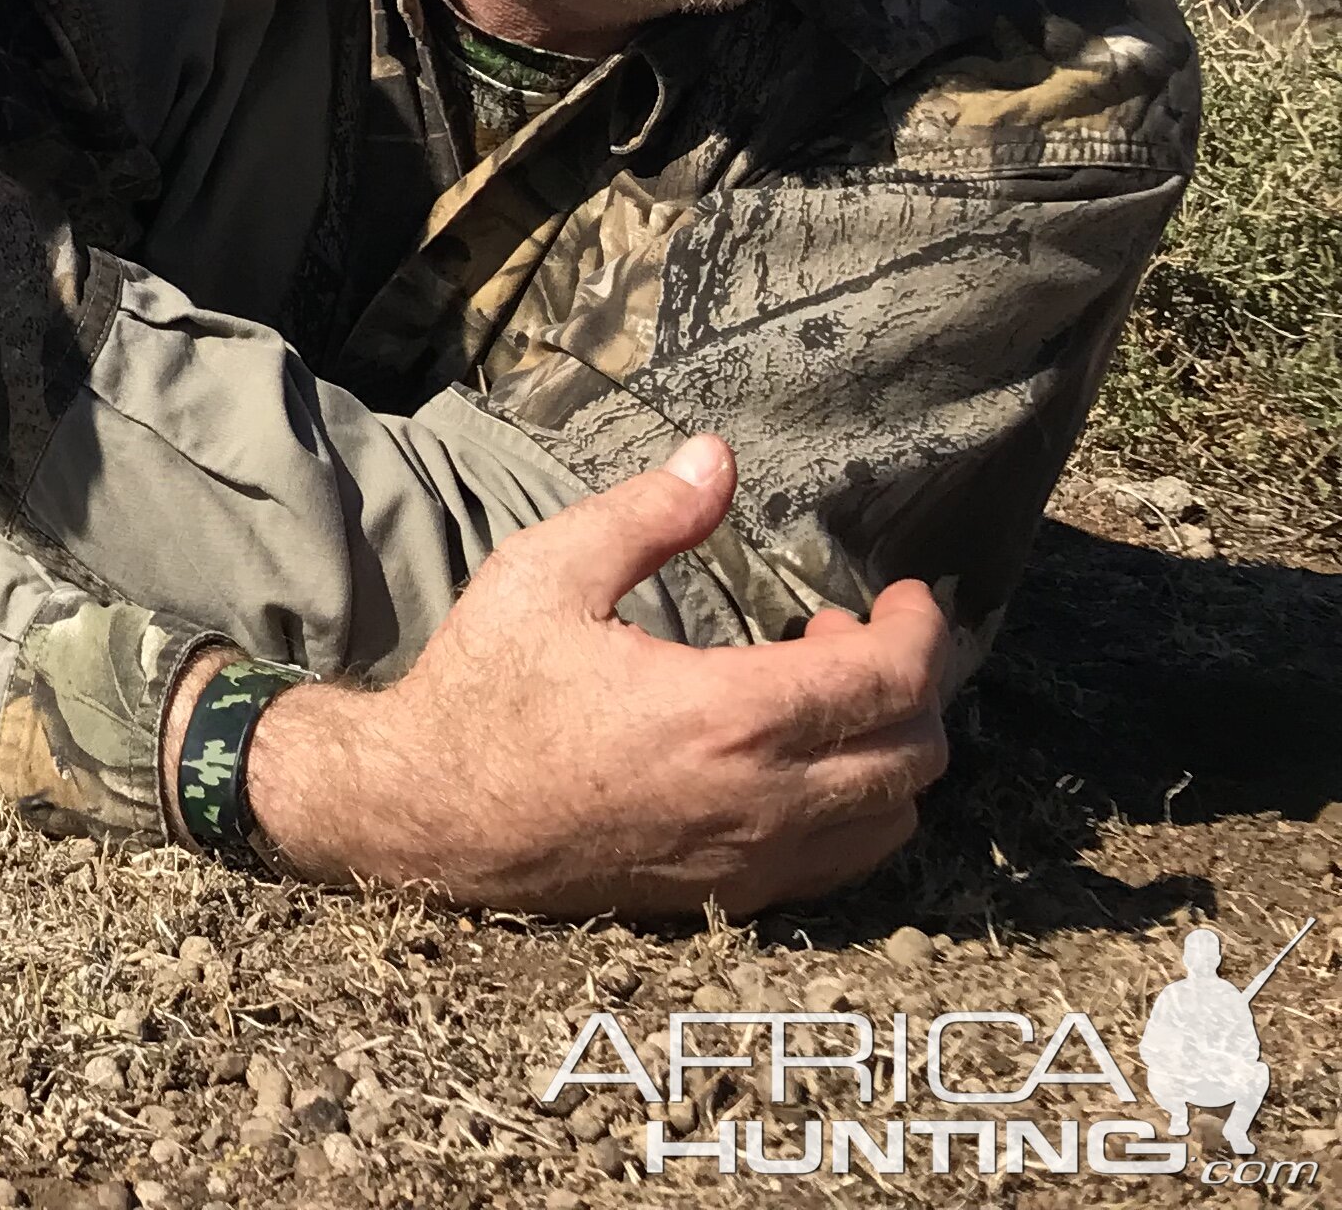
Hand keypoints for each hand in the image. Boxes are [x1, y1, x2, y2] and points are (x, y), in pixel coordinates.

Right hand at [236, 435, 950, 914]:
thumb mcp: (548, 573)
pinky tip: (800, 762)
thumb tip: (716, 456)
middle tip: (847, 634)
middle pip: (915, 753)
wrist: (429, 812)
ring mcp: (752, 858)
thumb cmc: (485, 686)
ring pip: (893, 817)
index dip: (921, 631)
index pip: (892, 682)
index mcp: (728, 714)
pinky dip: (858, 809)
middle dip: (912, 686)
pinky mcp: (732, 893)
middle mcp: (762, 800)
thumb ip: (645, 515)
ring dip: (890, 752)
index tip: (908, 594)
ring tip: (824, 697)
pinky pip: (844, 861)